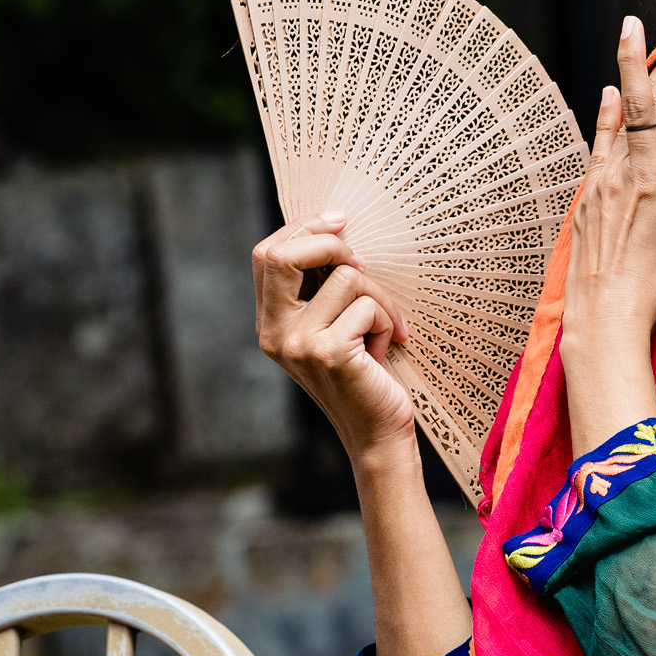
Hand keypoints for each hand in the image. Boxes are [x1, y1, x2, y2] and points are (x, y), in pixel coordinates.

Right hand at [253, 213, 413, 466]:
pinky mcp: (328, 352)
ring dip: (379, 298)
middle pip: (283, 255)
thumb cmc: (366, 376)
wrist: (378, 434)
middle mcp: (275, 333)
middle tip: (364, 264)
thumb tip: (337, 230)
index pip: (267, 255)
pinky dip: (388, 321)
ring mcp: (298, 343)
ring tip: (383, 329)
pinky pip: (367, 306)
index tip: (339, 220)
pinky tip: (386, 349)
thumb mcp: (336, 327)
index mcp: (270, 323)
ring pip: (345, 277)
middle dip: (331, 244)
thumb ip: (323, 290)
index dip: (302, 227)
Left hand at [559, 17, 655, 451]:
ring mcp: (594, 189)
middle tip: (654, 42)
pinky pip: (599, 156)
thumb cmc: (650, 283)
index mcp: (647, 179)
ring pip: (610, 133)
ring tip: (630, 75)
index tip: (635, 28)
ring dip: (623, 102)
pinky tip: (609, 113)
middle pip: (629, 111)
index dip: (642, 64)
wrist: (603, 317)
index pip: (646, 108)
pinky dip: (608, 132)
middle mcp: (614, 175)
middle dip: (642, 74)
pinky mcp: (584, 205)